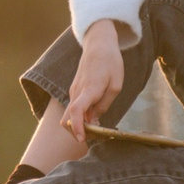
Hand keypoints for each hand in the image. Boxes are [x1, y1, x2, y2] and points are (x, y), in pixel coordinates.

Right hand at [64, 20, 127, 139]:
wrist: (98, 44)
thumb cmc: (110, 62)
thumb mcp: (116, 85)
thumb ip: (104, 104)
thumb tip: (94, 120)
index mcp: (89, 89)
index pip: (76, 112)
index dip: (77, 127)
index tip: (82, 139)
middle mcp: (76, 92)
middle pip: (68, 118)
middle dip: (77, 132)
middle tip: (96, 137)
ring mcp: (73, 91)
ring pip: (71, 115)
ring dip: (80, 125)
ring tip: (98, 129)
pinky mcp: (75, 90)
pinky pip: (75, 108)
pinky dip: (81, 117)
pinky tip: (94, 118)